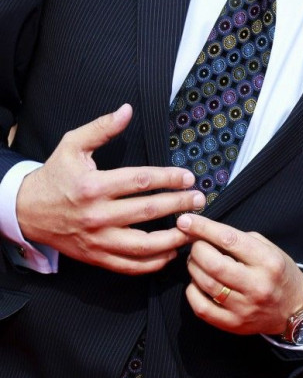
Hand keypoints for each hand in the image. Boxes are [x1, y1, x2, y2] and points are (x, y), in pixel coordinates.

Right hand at [16, 104, 204, 273]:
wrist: (27, 211)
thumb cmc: (55, 175)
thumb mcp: (72, 145)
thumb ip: (102, 128)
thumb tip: (127, 110)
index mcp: (93, 186)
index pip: (141, 181)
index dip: (169, 179)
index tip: (188, 177)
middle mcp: (97, 214)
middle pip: (148, 211)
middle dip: (179, 204)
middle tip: (199, 199)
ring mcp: (98, 240)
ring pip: (144, 245)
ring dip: (174, 238)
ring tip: (193, 228)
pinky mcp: (97, 257)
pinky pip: (131, 266)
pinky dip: (155, 263)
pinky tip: (172, 252)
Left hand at [178, 213, 302, 335]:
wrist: (293, 310)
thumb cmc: (279, 274)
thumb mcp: (270, 249)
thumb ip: (241, 240)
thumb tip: (205, 232)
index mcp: (268, 261)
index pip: (229, 239)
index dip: (203, 227)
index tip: (186, 221)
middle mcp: (257, 285)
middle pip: (213, 263)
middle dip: (197, 249)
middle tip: (196, 245)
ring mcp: (245, 307)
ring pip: (205, 284)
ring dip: (193, 267)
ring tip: (196, 262)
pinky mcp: (234, 324)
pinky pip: (201, 307)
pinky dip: (192, 291)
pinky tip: (197, 283)